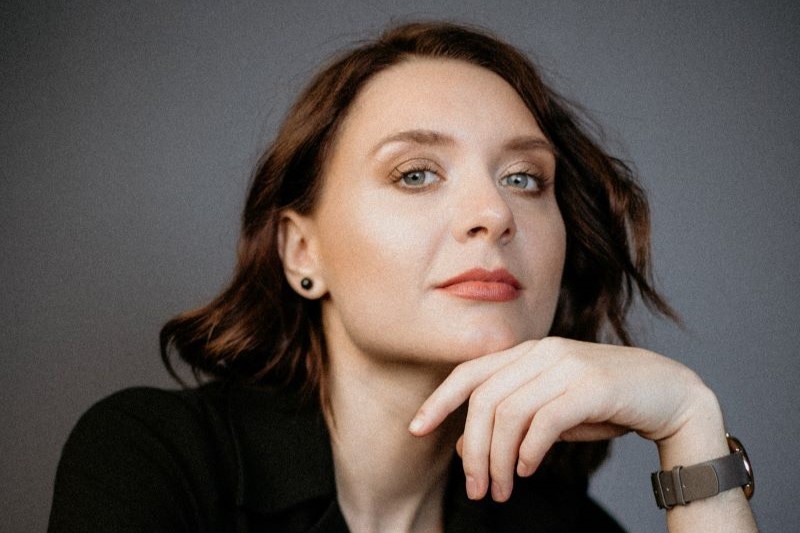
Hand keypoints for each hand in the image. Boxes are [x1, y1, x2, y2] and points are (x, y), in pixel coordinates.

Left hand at [408, 337, 710, 501]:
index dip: (439, 401)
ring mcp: (567, 365)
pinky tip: (528, 471)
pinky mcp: (592, 386)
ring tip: (501, 490)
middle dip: (473, 449)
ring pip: (509, 414)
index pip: (469, 373)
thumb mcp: (549, 414)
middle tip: (476, 488)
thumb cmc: (606, 404)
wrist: (672, 394)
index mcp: (528, 352)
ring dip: (499, 460)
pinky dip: (529, 451)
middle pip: (484, 400)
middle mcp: (542, 353)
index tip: (416, 430)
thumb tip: (463, 448)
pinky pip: (544, 421)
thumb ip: (510, 423)